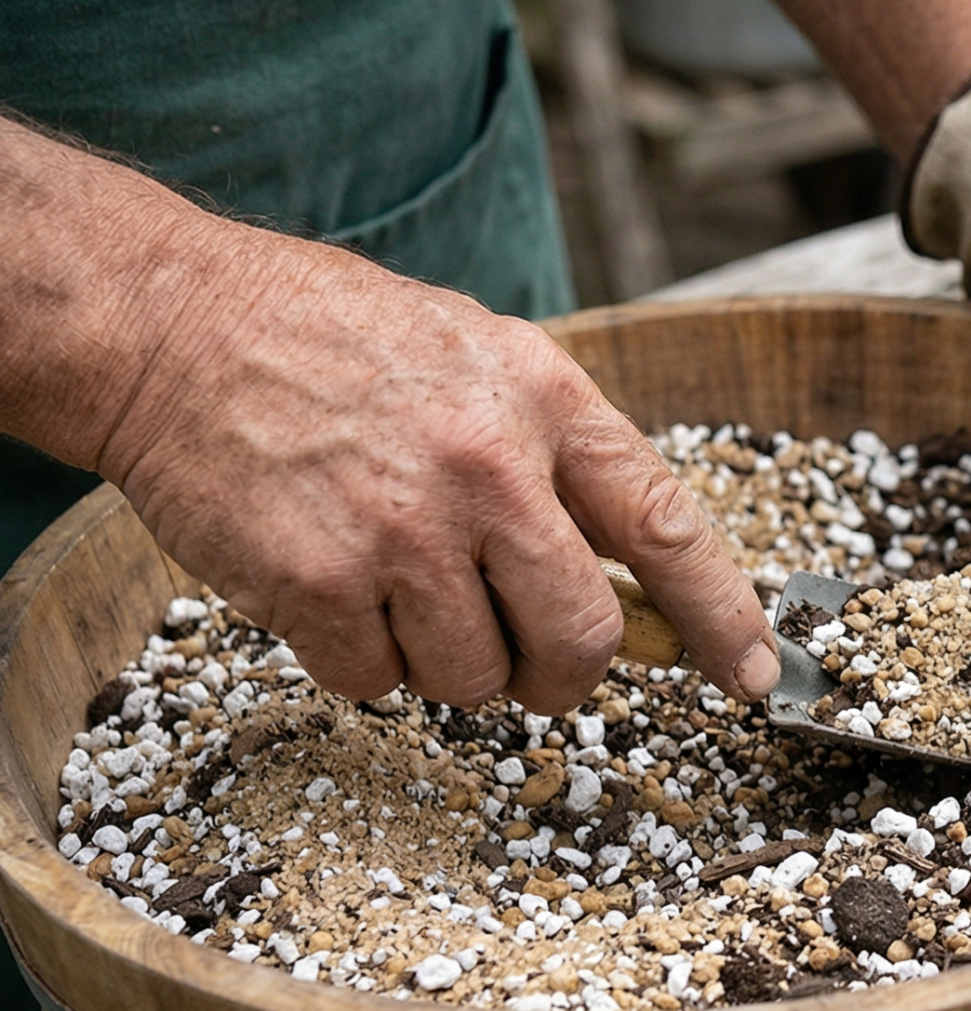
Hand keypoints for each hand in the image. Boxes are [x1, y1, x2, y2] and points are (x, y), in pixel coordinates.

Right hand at [93, 224, 777, 714]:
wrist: (172, 325)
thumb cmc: (335, 344)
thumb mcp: (484, 359)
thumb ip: (562, 462)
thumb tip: (635, 586)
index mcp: (546, 403)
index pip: (669, 527)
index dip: (725, 616)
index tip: (758, 677)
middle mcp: (488, 469)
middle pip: (582, 641)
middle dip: (561, 673)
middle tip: (523, 655)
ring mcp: (402, 531)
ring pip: (476, 680)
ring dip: (444, 661)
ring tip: (396, 580)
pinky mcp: (317, 583)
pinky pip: (376, 684)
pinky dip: (360, 660)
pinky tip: (332, 585)